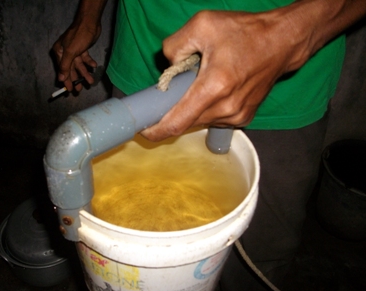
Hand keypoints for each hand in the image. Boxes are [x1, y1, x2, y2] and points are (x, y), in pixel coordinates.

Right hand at [52, 1, 106, 91]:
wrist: (89, 23)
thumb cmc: (78, 36)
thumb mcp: (71, 52)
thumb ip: (65, 66)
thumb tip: (60, 78)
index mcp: (59, 52)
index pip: (62, 70)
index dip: (66, 80)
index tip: (69, 90)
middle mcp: (65, 52)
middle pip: (70, 69)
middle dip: (75, 79)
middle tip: (79, 89)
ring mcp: (74, 51)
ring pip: (79, 65)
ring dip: (84, 73)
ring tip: (90, 81)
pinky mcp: (82, 49)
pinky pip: (85, 59)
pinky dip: (89, 63)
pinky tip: (94, 66)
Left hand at [141, 0, 365, 141]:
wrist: (282, 42)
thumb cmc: (244, 32)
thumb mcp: (202, 24)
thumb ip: (175, 45)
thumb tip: (168, 67)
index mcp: (214, 87)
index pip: (177, 122)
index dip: (156, 131)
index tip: (143, 130)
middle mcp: (226, 108)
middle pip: (186, 123)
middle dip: (172, 112)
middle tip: (168, 93)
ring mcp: (236, 116)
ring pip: (199, 122)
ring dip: (190, 109)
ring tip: (198, 84)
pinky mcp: (243, 118)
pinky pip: (214, 120)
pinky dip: (204, 109)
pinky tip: (212, 90)